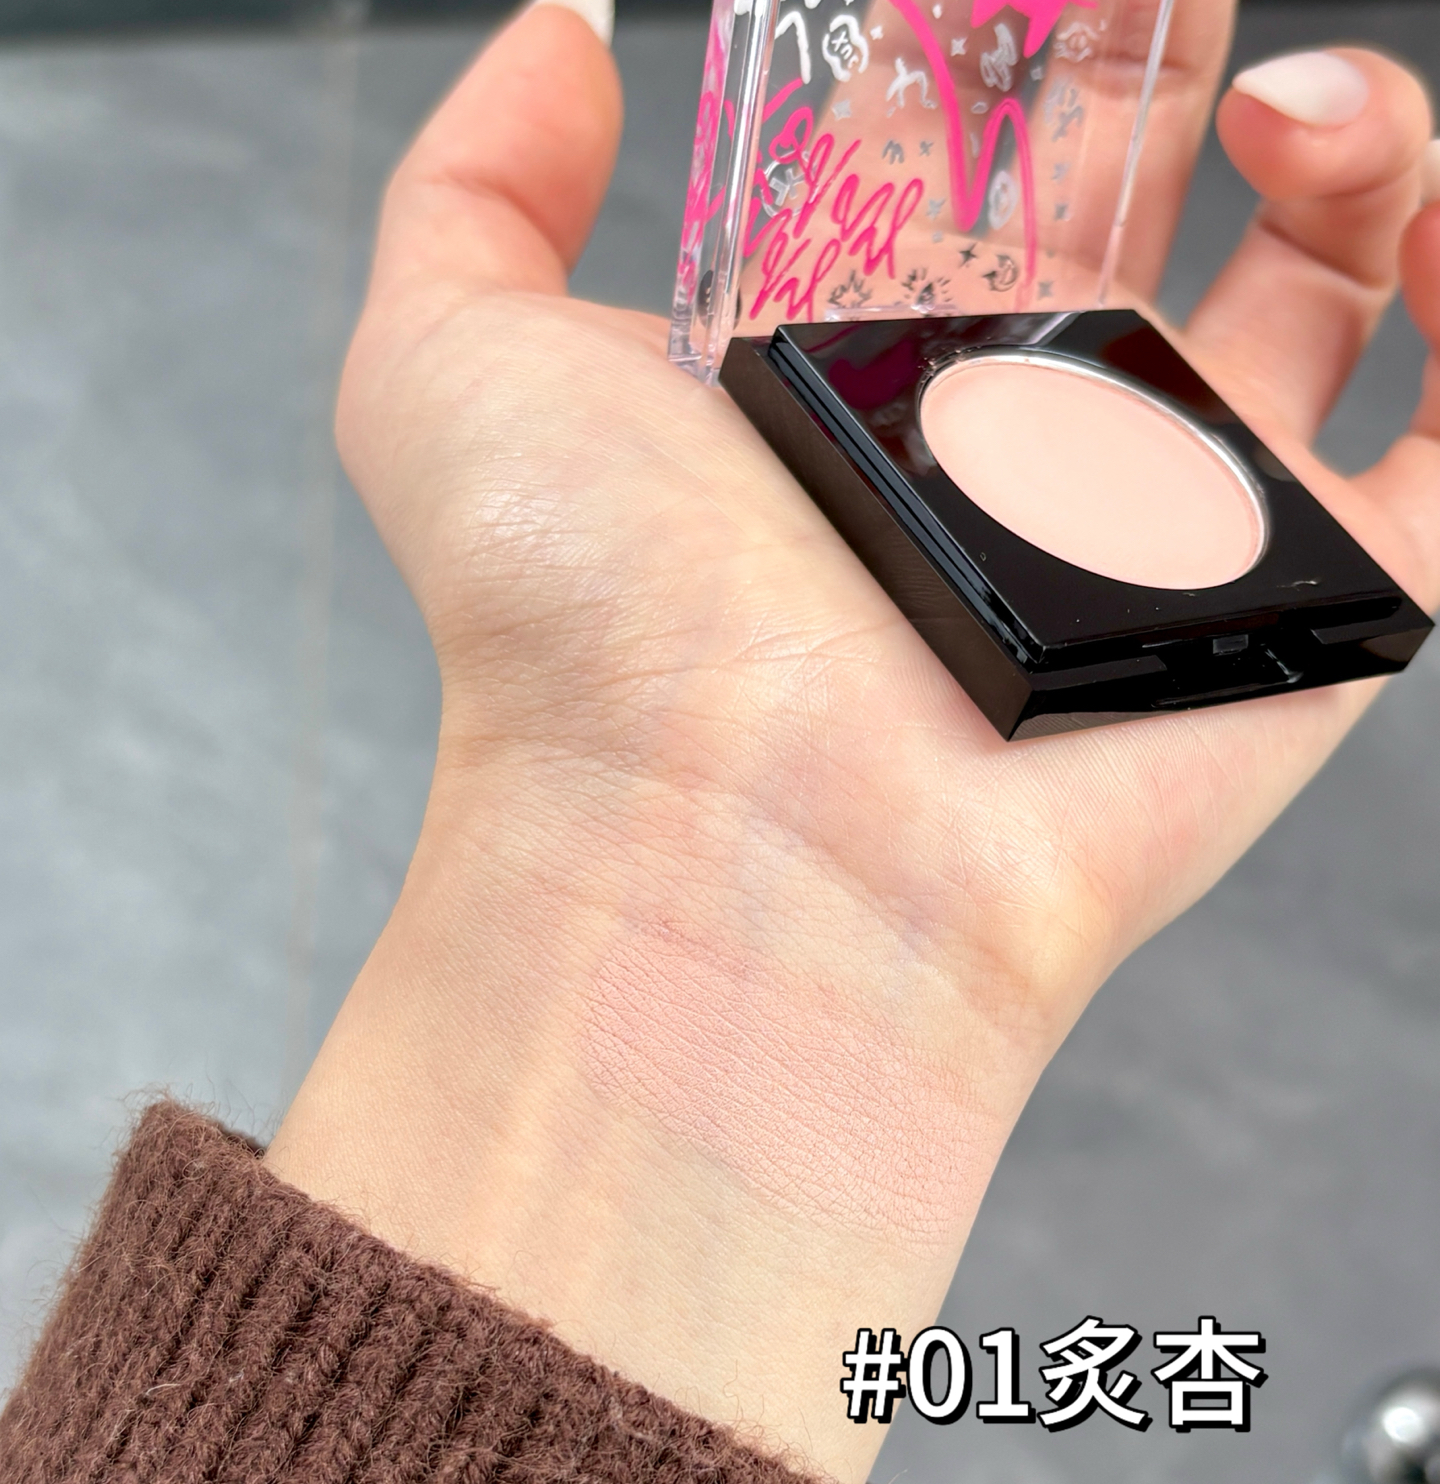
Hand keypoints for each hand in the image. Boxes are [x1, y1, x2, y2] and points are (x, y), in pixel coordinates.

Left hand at [267, 2, 1437, 1483]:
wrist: (729, 852)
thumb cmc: (590, 639)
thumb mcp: (450, 366)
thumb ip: (478, 184)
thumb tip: (559, 31)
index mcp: (862, 356)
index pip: (970, 135)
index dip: (995, 13)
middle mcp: (1019, 428)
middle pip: (1153, 180)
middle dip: (1167, 41)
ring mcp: (1169, 518)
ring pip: (1326, 284)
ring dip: (1349, 136)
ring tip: (1282, 91)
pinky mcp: (1303, 611)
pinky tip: (1430, 204)